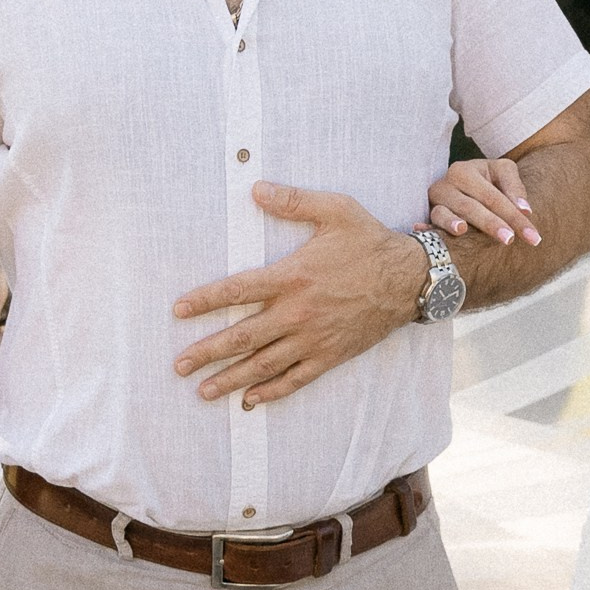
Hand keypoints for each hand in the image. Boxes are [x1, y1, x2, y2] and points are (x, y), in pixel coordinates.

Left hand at [173, 182, 430, 406]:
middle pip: (242, 337)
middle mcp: (298, 312)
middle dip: (207, 352)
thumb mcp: (336, 210)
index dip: (205, 300)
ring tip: (203, 390)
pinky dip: (272, 391)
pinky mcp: (330, 355)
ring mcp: (314, 338)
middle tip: (179, 365)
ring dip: (230, 378)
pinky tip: (250, 400)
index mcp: (293, 276)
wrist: (411, 279)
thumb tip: (256, 188)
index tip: (179, 310)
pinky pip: (296, 379)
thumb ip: (294, 201)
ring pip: (264, 364)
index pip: (237, 291)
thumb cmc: (370, 242)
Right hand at [429, 154, 539, 250]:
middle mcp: (447, 184)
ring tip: (462, 231)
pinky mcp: (427, 215)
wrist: (465, 184)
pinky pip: (427, 222)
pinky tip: (422, 232)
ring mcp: (434, 201)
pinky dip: (426, 228)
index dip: (514, 217)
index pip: (494, 197)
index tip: (534, 237)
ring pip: (444, 213)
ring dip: (453, 223)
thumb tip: (525, 211)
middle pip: (471, 206)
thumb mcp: (503, 173)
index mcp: (466, 171)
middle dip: (491, 224)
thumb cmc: (489, 180)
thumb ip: (515, 188)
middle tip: (509, 240)